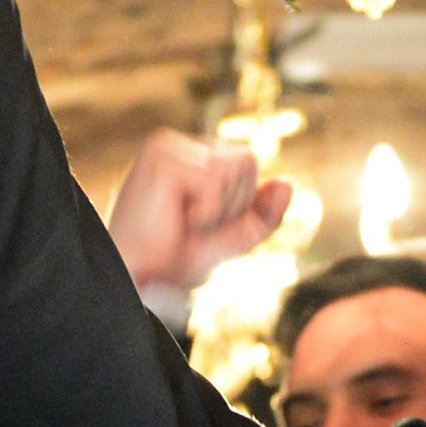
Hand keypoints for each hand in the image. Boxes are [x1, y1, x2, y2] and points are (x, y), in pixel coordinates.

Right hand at [105, 130, 292, 300]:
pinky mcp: (160, 154)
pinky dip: (205, 209)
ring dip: (217, 208)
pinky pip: (214, 178)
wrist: (138, 281)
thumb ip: (263, 215)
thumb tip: (287, 184)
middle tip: (190, 226)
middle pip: (247, 160)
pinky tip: (174, 216)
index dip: (239, 203)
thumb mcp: (232, 239)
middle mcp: (182, 145)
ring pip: (235, 166)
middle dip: (231, 205)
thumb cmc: (173, 262)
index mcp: (195, 158)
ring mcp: (169, 146)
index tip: (202, 224)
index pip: (249, 163)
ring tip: (182, 220)